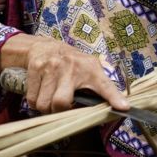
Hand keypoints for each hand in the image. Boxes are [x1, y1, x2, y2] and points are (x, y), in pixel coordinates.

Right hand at [0, 34, 128, 113]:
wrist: (45, 46)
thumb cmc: (72, 64)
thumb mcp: (89, 70)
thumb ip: (102, 89)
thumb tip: (120, 108)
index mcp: (91, 70)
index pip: (105, 85)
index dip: (114, 97)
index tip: (123, 108)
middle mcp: (71, 67)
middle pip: (60, 103)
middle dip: (59, 111)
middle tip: (61, 107)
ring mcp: (51, 67)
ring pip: (43, 104)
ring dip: (46, 108)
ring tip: (51, 100)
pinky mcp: (35, 68)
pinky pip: (32, 99)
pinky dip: (35, 102)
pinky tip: (42, 93)